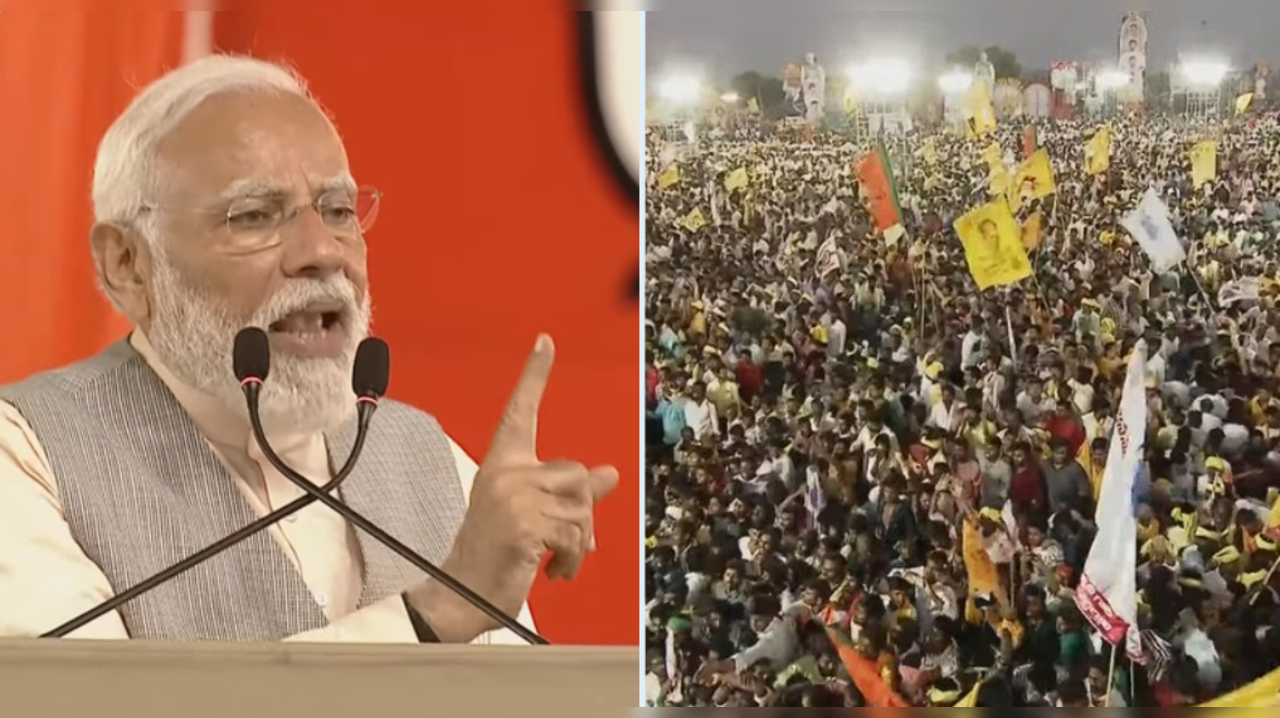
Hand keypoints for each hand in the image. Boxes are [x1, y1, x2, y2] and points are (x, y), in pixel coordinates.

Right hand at [409, 336, 618, 641]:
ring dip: (579, 542)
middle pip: (576, 474)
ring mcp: (514, 496)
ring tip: (557, 561)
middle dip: (583, 514)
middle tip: (569, 544)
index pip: (521, 413)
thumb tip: (611, 474)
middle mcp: (506, 473)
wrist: (461, 594)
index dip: (535, 376)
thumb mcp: (532, 517)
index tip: (546, 342)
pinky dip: (573, 560)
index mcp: (503, 466)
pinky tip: (555, 573)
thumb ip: (568, 493)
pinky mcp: (525, 522)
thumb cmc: (495, 556)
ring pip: (582, 506)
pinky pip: (575, 534)